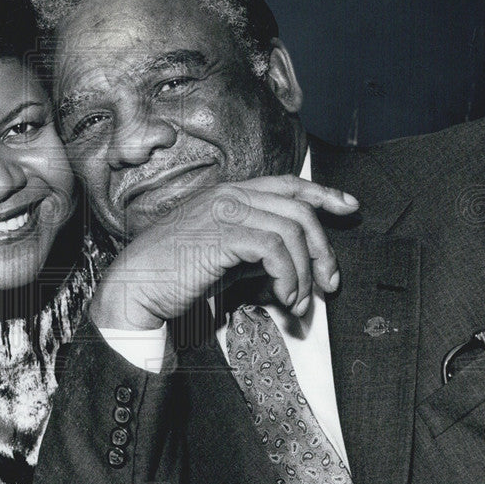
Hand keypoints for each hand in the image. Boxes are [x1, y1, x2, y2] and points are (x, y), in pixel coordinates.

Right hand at [89, 175, 357, 329]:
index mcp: (227, 195)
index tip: (348, 208)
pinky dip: (289, 275)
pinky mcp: (221, 235)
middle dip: (322, 249)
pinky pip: (275, 248)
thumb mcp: (223, 258)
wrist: (136, 287)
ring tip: (297, 300)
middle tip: (328, 282)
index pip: (287, 183)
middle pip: (298, 208)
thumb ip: (255, 251)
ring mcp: (224, 212)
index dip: (323, 193)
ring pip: (291, 230)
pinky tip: (283, 295)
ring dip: (304, 272)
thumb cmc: (173, 276)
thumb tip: (293, 264)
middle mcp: (228, 196)